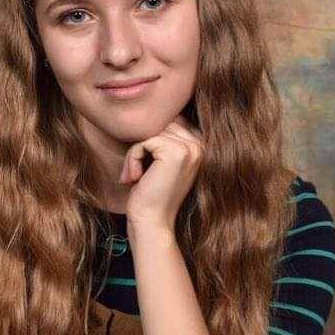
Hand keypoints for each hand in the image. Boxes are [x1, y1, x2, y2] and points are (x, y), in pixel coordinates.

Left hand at [118, 113, 203, 232]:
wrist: (153, 222)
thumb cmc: (151, 194)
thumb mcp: (161, 162)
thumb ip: (164, 138)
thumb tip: (148, 112)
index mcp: (201, 144)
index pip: (170, 121)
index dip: (150, 139)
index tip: (143, 166)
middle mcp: (200, 144)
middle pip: (160, 123)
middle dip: (142, 145)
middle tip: (135, 172)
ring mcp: (191, 148)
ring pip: (151, 131)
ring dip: (135, 152)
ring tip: (135, 175)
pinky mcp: (176, 152)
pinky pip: (144, 141)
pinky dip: (133, 158)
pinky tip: (136, 177)